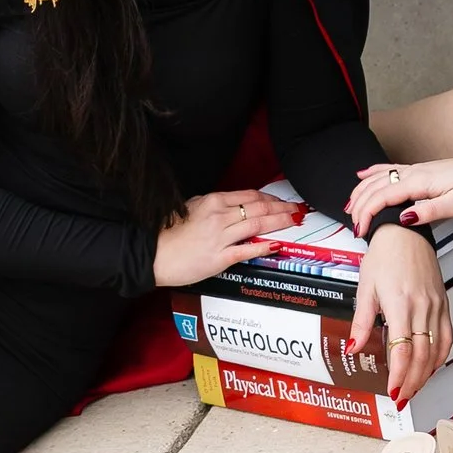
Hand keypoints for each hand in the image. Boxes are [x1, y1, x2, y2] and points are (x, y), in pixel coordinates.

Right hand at [150, 187, 301, 290]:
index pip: (250, 195)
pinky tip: (276, 243)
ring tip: (293, 221)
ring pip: (258, 224)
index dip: (270, 197)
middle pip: (259, 207)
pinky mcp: (220, 257)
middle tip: (297, 209)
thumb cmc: (168, 232)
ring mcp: (221, 237)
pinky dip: (264, 245)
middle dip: (281, 208)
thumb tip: (231, 205)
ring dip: (279, 222)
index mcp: (213, 201)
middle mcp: (220, 216)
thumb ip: (212, 205)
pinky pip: (247, 249)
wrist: (154, 254)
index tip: (282, 200)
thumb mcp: (190, 207)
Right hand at [345, 152, 452, 237]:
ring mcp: (414, 170)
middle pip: (376, 186)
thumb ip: (428, 212)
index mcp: (419, 182)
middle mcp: (413, 173)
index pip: (383, 197)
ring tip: (350, 205)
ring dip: (361, 190)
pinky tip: (364, 175)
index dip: (368, 213)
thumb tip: (403, 217)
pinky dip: (372, 173)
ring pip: (378, 177)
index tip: (360, 228)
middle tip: (353, 223)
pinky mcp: (418, 171)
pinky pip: (389, 169)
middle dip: (360, 204)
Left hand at [351, 226, 452, 406]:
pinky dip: (440, 356)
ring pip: (436, 350)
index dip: (399, 376)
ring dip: (426, 374)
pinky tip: (431, 365)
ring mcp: (436, 306)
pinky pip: (447, 336)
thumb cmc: (385, 255)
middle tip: (401, 397)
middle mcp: (422, 307)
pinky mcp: (443, 304)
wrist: (406, 232)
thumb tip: (353, 348)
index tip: (392, 391)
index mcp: (400, 304)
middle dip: (412, 382)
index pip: (403, 351)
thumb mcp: (366, 288)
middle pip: (422, 356)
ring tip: (414, 387)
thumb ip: (361, 322)